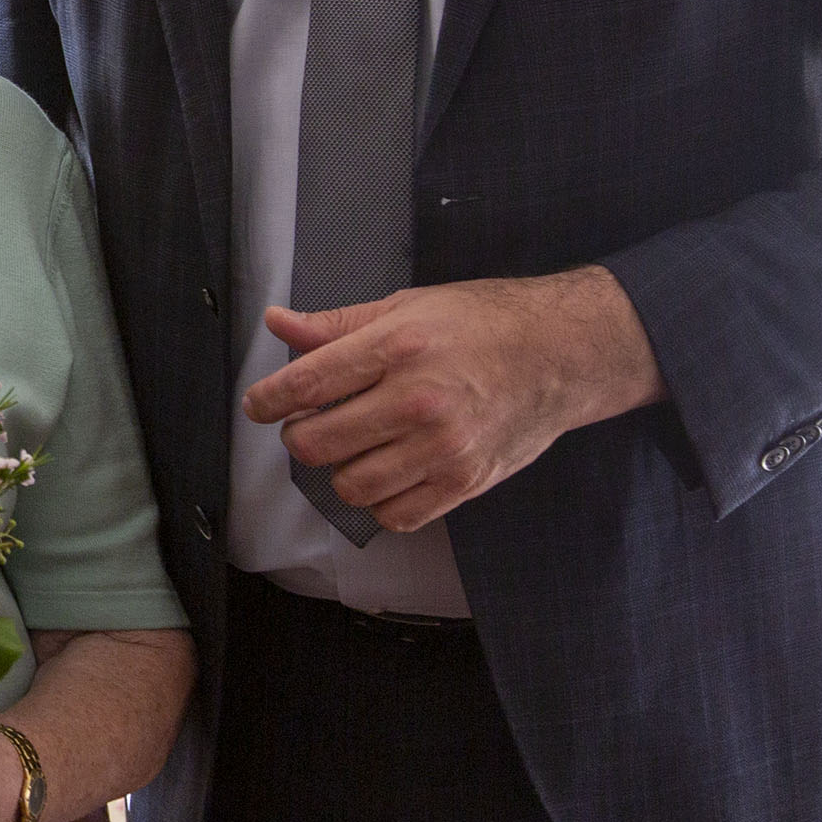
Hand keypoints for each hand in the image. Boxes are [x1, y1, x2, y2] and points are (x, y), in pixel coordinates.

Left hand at [246, 267, 662, 531]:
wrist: (562, 354)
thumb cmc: (484, 324)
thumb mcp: (407, 306)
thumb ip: (337, 324)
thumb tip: (279, 323)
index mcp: (398, 347)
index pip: (306, 385)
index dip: (267, 400)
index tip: (258, 405)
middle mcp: (418, 401)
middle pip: (318, 443)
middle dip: (300, 435)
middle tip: (309, 422)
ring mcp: (443, 449)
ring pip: (351, 486)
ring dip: (339, 470)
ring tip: (352, 446)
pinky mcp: (465, 483)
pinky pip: (395, 515)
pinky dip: (379, 501)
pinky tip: (387, 471)